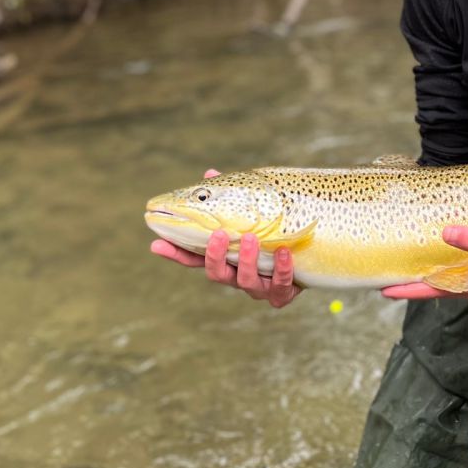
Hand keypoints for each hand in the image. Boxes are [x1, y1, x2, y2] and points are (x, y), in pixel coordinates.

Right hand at [148, 169, 300, 308]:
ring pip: (247, 281)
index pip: (194, 256)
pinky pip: (280, 286)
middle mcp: (238, 274)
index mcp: (226, 256)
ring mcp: (260, 286)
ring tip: (251, 238)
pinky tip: (285, 252)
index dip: (175, 252)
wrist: (311, 251)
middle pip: (217, 273)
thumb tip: (210, 173)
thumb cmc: (273, 228)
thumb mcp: (253, 209)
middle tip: (217, 234)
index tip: (157, 243)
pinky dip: (282, 269)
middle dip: (214, 255)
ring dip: (247, 260)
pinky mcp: (283, 293)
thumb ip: (230, 196)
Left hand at [380, 226, 467, 308]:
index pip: (432, 288)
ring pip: (451, 286)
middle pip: (437, 289)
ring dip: (433, 281)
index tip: (383, 290)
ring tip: (418, 272)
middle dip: (415, 286)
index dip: (407, 289)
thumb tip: (445, 233)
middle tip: (393, 281)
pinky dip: (453, 274)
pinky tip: (457, 266)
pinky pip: (466, 281)